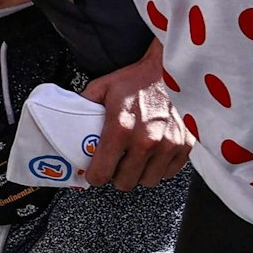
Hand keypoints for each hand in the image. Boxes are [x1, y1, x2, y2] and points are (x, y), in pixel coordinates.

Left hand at [81, 40, 192, 189]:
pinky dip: (159, 167)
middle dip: (117, 175)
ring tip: (134, 158)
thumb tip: (67, 120)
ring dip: (139, 173)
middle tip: (115, 163)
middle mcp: (146, 140)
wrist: (171, 70)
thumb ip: (83, 107)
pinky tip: (153, 154)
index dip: (95, 175)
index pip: (102, 172)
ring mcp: (168, 145)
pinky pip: (168, 173)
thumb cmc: (136, 80)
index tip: (95, 172)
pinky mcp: (185, 147)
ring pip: (148, 181)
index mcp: (120, 127)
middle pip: (125, 182)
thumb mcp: (102, 88)